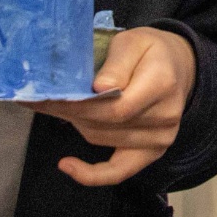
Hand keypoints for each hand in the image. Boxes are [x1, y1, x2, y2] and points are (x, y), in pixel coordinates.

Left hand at [35, 26, 196, 185]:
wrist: (178, 67)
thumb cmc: (150, 51)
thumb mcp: (133, 41)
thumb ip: (117, 63)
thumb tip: (98, 88)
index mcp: (162, 84)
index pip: (114, 106)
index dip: (78, 105)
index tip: (46, 96)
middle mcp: (165, 116)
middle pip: (104, 125)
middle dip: (68, 112)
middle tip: (38, 99)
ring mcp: (160, 139)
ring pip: (101, 139)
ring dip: (76, 125)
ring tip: (54, 109)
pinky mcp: (152, 152)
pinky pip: (118, 172)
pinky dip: (91, 175)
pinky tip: (67, 165)